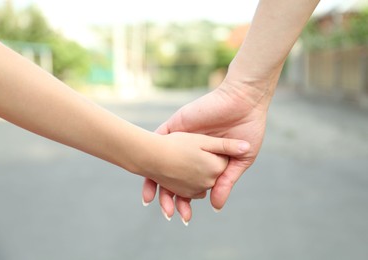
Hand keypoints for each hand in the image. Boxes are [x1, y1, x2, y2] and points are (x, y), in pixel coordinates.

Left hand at [142, 80, 269, 222]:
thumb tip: (215, 206)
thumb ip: (226, 182)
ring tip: (152, 199)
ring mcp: (181, 139)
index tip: (183, 215)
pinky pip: (156, 139)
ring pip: (161, 162)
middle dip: (169, 196)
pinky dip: (149, 153)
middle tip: (168, 213)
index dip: (185, 200)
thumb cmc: (248, 130)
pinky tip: (144, 169)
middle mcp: (190, 153)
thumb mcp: (240, 161)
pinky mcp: (175, 125)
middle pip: (173, 178)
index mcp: (206, 162)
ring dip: (155, 180)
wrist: (244, 102)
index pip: (190, 185)